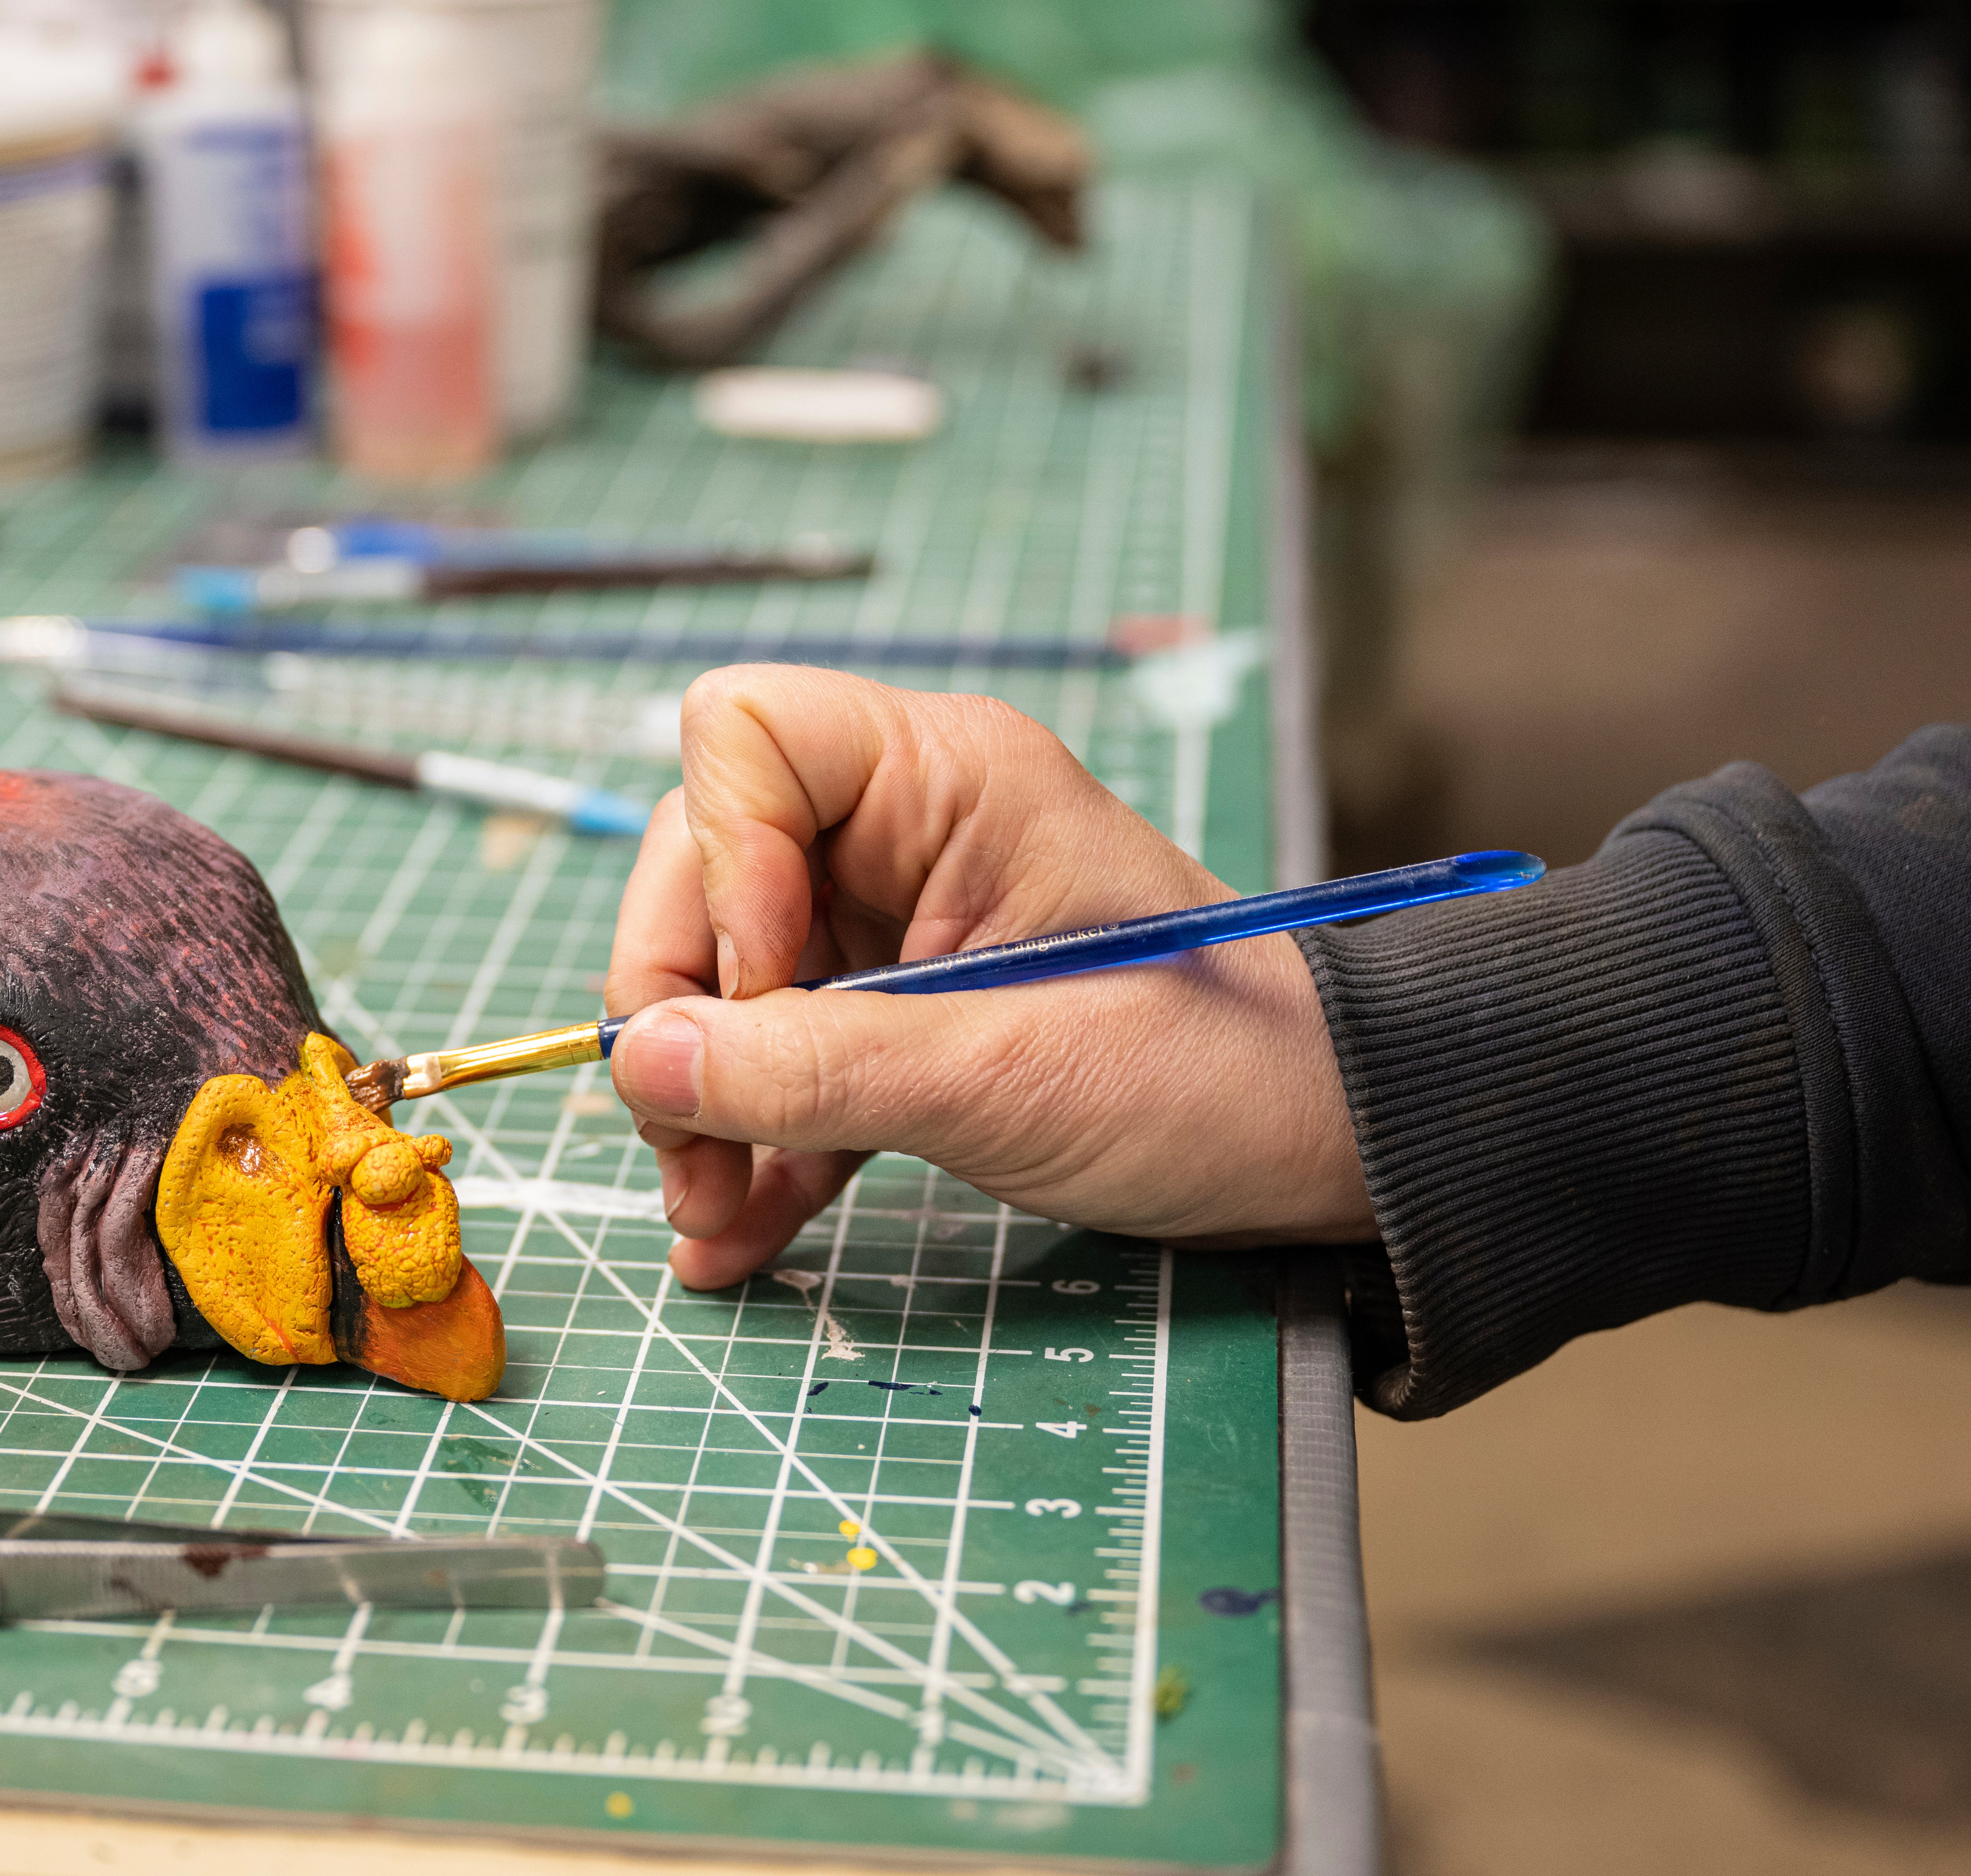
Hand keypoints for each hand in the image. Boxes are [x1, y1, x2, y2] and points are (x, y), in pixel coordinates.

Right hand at [604, 666, 1371, 1289]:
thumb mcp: (1004, 1077)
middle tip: (693, 1141)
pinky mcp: (903, 1015)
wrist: (1327, 1154)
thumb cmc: (1211, 1075)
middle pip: (708, 867)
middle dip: (684, 1011)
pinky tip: (734, 1233)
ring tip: (707, 1215)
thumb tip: (643, 1061)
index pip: (746, 736)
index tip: (764, 989)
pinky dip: (755, 1141)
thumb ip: (814, 1069)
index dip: (720, 862)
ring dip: (703, 1099)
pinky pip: (786, 1058)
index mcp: (946, 779)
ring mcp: (899, 923)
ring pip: (730, 979)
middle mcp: (907, 829)